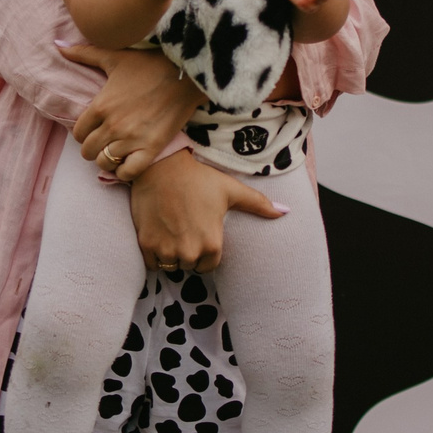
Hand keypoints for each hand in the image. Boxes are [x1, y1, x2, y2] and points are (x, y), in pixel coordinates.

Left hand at [64, 46, 203, 179]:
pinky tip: (128, 162)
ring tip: (115, 151)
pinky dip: (125, 172)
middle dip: (93, 147)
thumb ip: (84, 54)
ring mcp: (131, 139)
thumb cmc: (149, 64)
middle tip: (103, 141)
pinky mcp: (151, 149)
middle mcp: (112, 125)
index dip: (83, 133)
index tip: (93, 129)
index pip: (78, 133)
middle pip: (88, 151)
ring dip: (107, 159)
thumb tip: (58, 46)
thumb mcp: (114, 57)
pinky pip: (128, 172)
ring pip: (104, 163)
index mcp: (101, 106)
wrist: (185, 74)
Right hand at [128, 149, 284, 272]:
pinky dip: (155, 253)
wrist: (161, 166)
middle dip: (188, 252)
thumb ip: (258, 204)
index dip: (205, 252)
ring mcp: (166, 249)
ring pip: (171, 265)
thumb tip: (286, 212)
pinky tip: (159, 233)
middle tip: (185, 229)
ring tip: (172, 230)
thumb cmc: (199, 177)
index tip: (200, 234)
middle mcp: (189, 252)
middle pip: (190, 265)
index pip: (209, 266)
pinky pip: (153, 263)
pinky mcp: (146, 245)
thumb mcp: (231, 190)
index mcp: (212, 244)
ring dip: (172, 254)